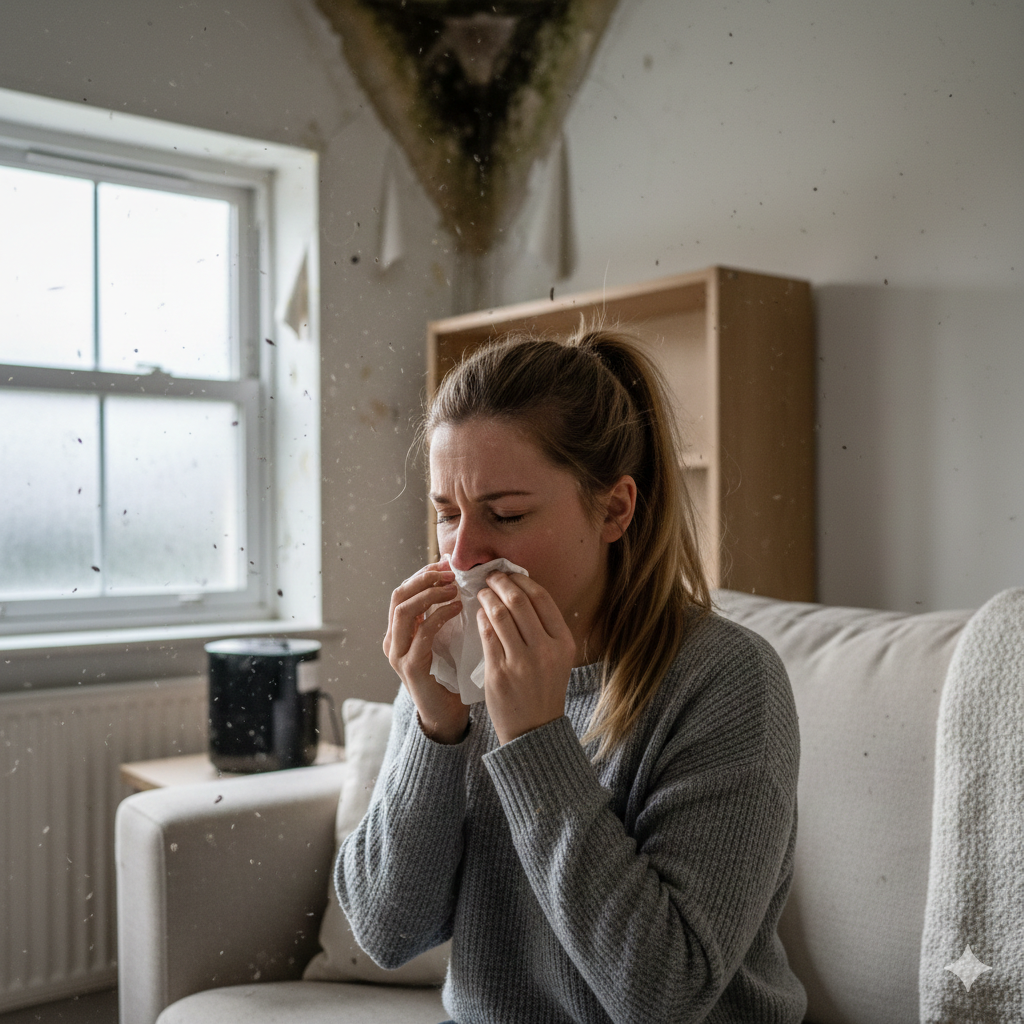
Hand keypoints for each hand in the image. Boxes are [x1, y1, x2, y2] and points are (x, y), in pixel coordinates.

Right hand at [384, 558, 469, 743]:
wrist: (446, 715)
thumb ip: (443, 614)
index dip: (423, 573)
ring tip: (455, 588)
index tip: (446, 564)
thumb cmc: (449, 675)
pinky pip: (422, 634)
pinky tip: (458, 608)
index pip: (403, 591)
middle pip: (399, 596)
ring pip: (405, 611)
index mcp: (398, 631)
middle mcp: (392, 640)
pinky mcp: (410, 668)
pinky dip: (440, 616)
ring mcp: (398, 655)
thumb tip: (459, 580)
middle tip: (451, 573)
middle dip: (425, 579)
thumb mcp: (444, 638)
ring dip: (431, 594)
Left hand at [476, 572, 575, 744]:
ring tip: (482, 593)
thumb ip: (545, 628)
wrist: (534, 729)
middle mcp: (545, 650)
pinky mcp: (499, 672)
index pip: (541, 598)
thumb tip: (521, 591)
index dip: (522, 580)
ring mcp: (521, 662)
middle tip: (491, 577)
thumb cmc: (544, 688)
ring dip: (487, 598)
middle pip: (519, 601)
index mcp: (564, 642)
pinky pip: (487, 635)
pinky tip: (479, 614)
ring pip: (500, 615)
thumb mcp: (558, 657)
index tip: (510, 574)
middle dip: (501, 583)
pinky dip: (481, 618)